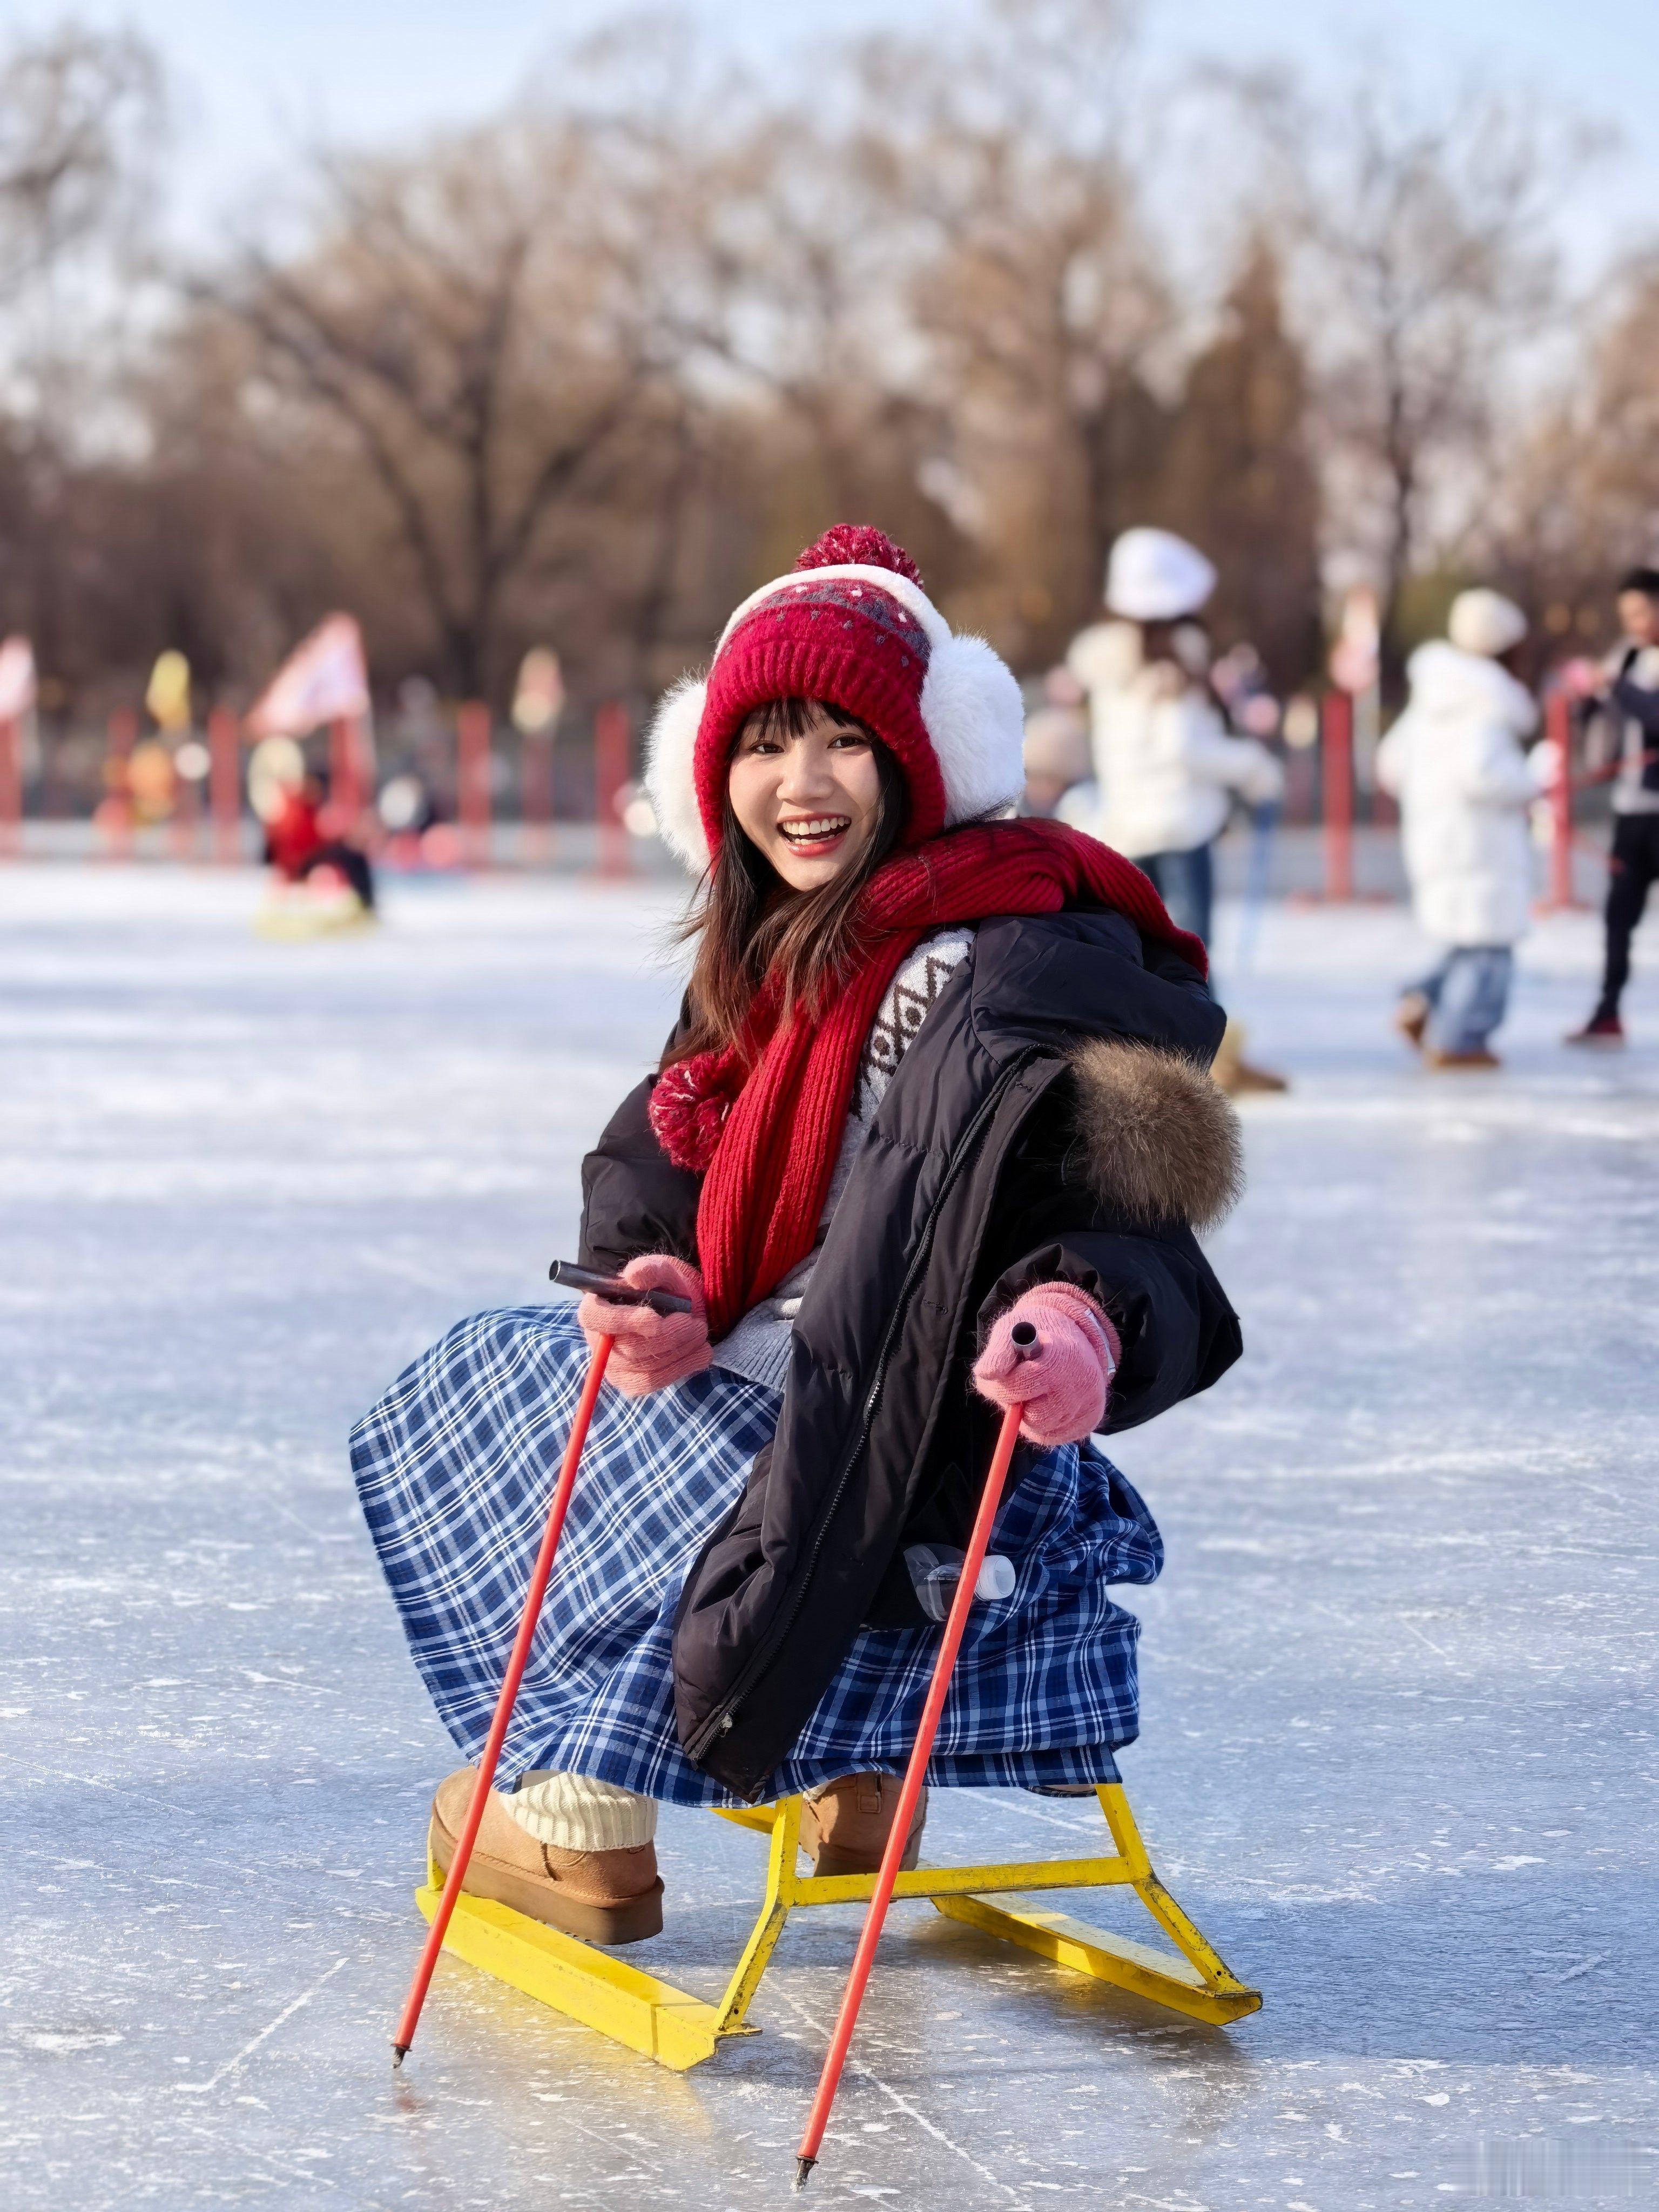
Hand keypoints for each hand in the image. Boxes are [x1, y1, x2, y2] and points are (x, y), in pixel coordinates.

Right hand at [577, 1253, 709, 1396]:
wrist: (683, 1307)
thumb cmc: (666, 1287)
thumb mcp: (664, 1270)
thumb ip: (651, 1270)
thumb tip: (634, 1275)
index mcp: (597, 1306)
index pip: (594, 1316)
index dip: (622, 1320)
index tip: (655, 1319)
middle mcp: (599, 1339)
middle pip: (627, 1348)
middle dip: (668, 1337)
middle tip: (696, 1324)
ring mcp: (614, 1365)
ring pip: (644, 1367)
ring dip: (680, 1351)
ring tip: (701, 1332)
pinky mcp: (632, 1382)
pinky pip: (653, 1381)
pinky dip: (681, 1367)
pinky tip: (702, 1353)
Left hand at [972, 1282, 1119, 1446]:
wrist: (1073, 1333)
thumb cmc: (1035, 1333)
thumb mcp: (1012, 1328)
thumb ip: (998, 1351)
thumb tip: (986, 1374)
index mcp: (1060, 1356)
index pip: (1019, 1386)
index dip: (1004, 1386)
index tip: (1003, 1375)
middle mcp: (1081, 1383)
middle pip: (1033, 1416)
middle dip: (1018, 1403)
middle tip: (1021, 1386)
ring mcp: (1090, 1403)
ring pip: (1042, 1430)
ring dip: (1029, 1416)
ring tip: (1036, 1390)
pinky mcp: (1091, 1419)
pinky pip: (1054, 1437)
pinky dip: (1043, 1426)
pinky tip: (1047, 1402)